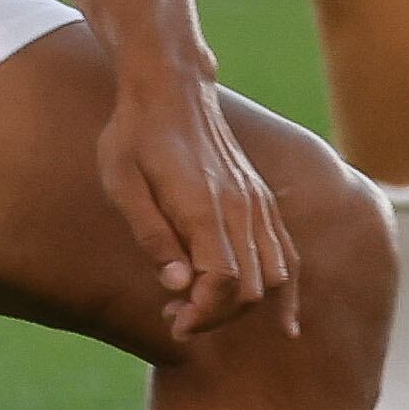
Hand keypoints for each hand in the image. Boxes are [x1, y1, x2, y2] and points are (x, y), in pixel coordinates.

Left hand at [96, 58, 296, 346]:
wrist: (171, 88)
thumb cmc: (135, 137)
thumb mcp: (121, 184)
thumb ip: (151, 236)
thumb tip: (177, 285)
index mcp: (203, 206)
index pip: (221, 282)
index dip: (202, 313)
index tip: (174, 320)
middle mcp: (240, 207)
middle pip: (249, 288)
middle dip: (216, 316)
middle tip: (176, 315)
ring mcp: (257, 203)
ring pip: (272, 276)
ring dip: (241, 306)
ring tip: (202, 306)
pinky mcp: (261, 200)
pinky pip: (287, 254)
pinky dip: (286, 291)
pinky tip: (284, 321)